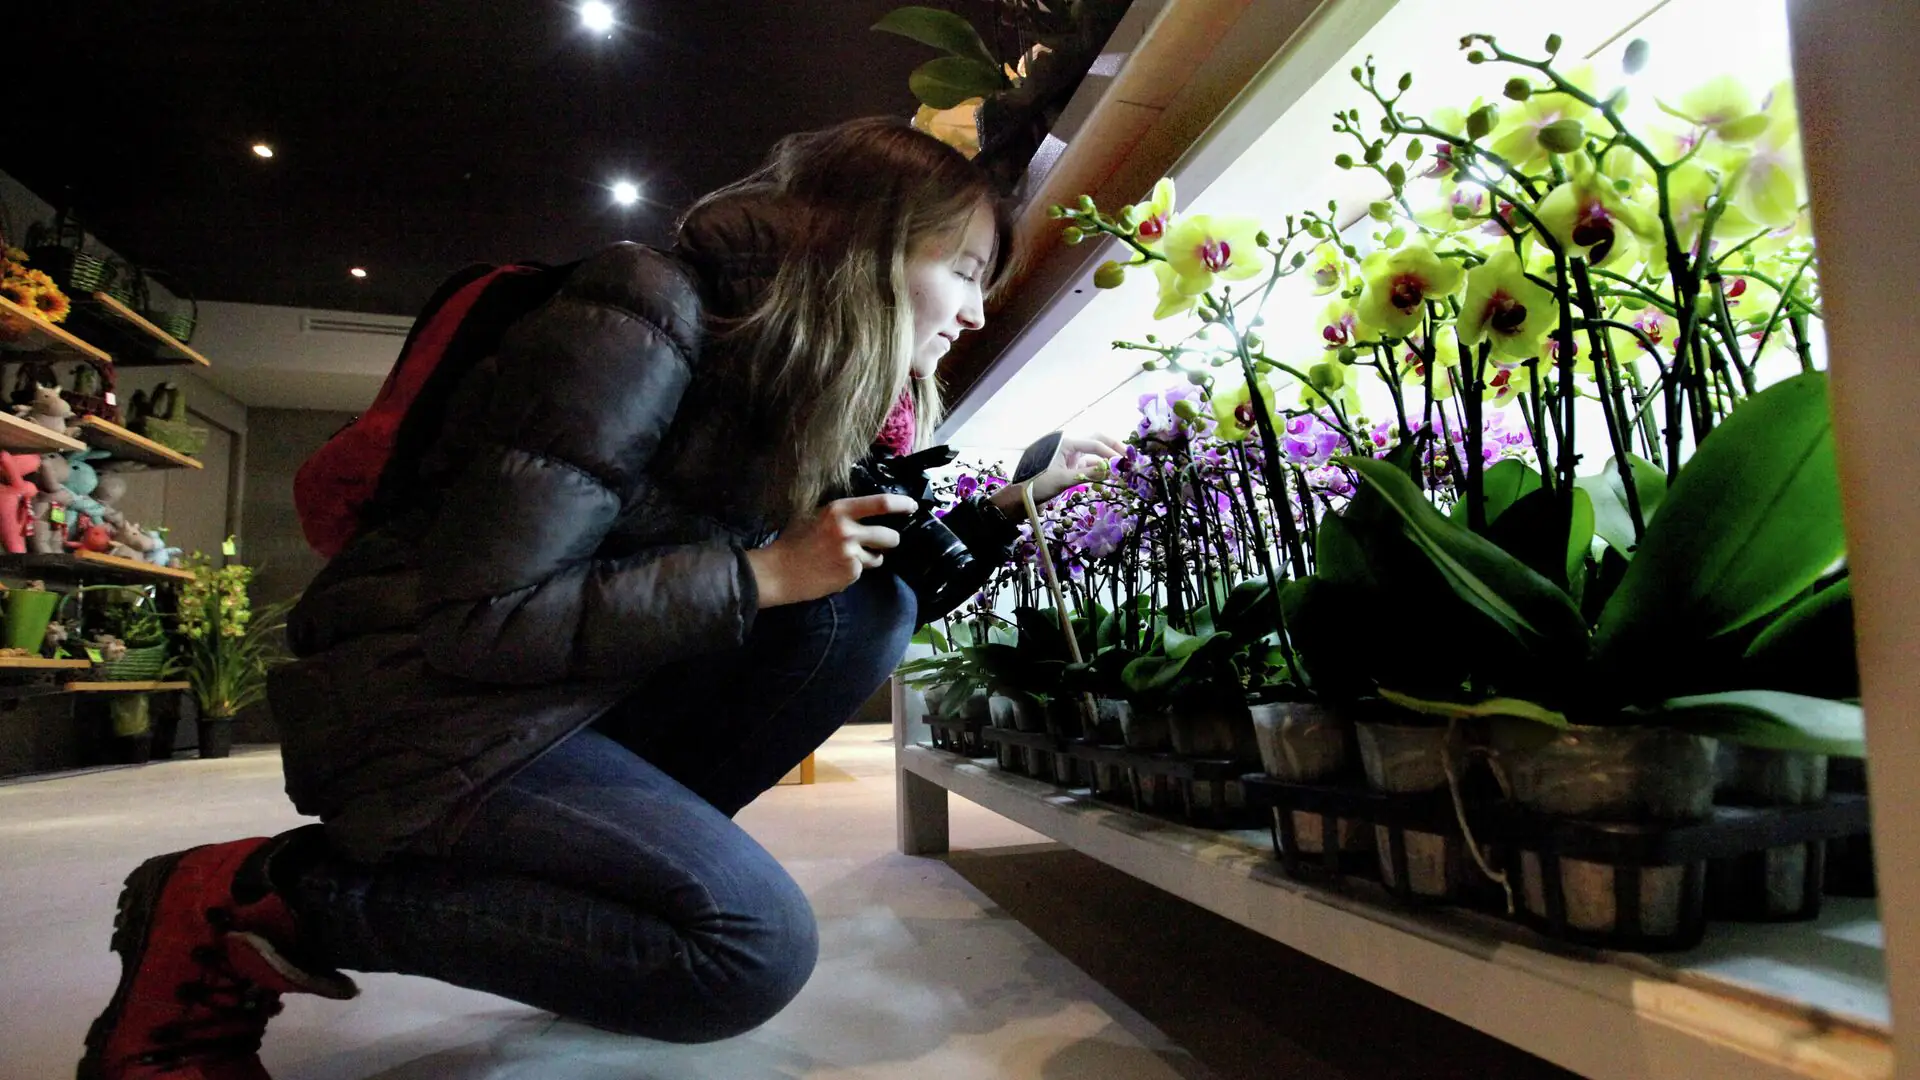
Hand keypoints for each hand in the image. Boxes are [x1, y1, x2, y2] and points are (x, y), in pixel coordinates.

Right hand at [745, 493, 915, 608]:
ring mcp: (850, 554)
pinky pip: (862, 571)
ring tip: (847, 559)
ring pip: (878, 557)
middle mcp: (848, 531)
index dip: (902, 504)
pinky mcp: (850, 574)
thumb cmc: (794, 541)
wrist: (779, 571)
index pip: (881, 504)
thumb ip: (841, 513)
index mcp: (839, 511)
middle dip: (891, 541)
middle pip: (890, 536)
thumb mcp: (815, 516)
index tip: (912, 506)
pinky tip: (835, 570)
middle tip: (884, 542)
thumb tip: (866, 510)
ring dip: (871, 559)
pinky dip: (854, 572)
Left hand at [990, 433, 1124, 513]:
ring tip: (1122, 467)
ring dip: (1107, 459)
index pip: (1093, 443)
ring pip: (1093, 452)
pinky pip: (1088, 464)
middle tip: (1127, 456)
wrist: (1022, 497)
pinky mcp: (1070, 465)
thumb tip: (1111, 470)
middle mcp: (1069, 445)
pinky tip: (1110, 475)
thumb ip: (1089, 474)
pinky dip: (1099, 468)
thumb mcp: (1065, 480)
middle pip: (1096, 440)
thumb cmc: (1039, 484)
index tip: (1123, 463)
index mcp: (1066, 442)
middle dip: (1112, 447)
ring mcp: (1070, 455)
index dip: (1110, 453)